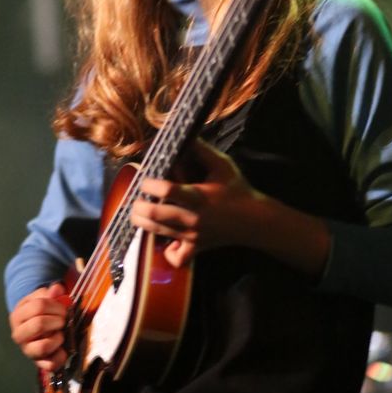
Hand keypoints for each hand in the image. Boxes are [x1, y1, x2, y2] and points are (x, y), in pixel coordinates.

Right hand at [9, 282, 70, 370]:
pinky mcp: (38, 363)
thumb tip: (57, 289)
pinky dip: (61, 356)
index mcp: (18, 315)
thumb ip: (51, 293)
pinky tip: (63, 348)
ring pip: (42, 347)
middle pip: (39, 324)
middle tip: (63, 319)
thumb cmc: (41, 312)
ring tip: (60, 333)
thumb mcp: (43, 299)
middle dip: (57, 320)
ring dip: (58, 338)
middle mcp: (19, 334)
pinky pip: (50, 364)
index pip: (38, 306)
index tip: (63, 307)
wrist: (37, 329)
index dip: (55, 305)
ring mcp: (27, 350)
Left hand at [130, 139, 263, 267]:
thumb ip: (201, 150)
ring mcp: (193, 236)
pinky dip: (166, 251)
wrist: (254, 220)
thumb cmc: (237, 189)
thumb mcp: (222, 165)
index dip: (150, 184)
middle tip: (137, 197)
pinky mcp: (196, 248)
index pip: (167, 191)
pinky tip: (164, 238)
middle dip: (139, 206)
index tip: (145, 179)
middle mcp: (193, 218)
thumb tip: (184, 135)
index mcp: (199, 196)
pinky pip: (176, 257)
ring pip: (158, 232)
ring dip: (143, 222)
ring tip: (140, 211)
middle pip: (155, 215)